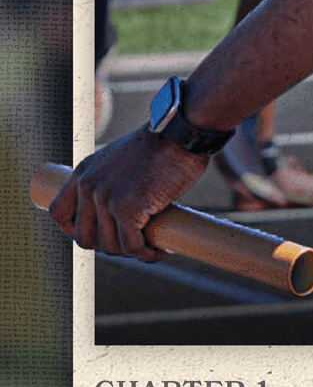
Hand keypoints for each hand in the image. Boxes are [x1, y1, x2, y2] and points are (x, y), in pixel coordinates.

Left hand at [48, 129, 209, 260]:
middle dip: (109, 246)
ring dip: (132, 251)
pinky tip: (160, 249)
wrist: (180, 133)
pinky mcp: (128, 208)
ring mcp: (106, 198)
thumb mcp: (122, 159)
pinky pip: (132, 245)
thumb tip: (119, 213)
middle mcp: (88, 185)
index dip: (73, 230)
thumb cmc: (161, 146)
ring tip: (152, 245)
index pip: (58, 212)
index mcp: (84, 172)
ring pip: (111, 245)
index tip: (97, 236)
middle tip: (134, 242)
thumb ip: (111, 180)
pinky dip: (147, 253)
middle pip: (84, 237)